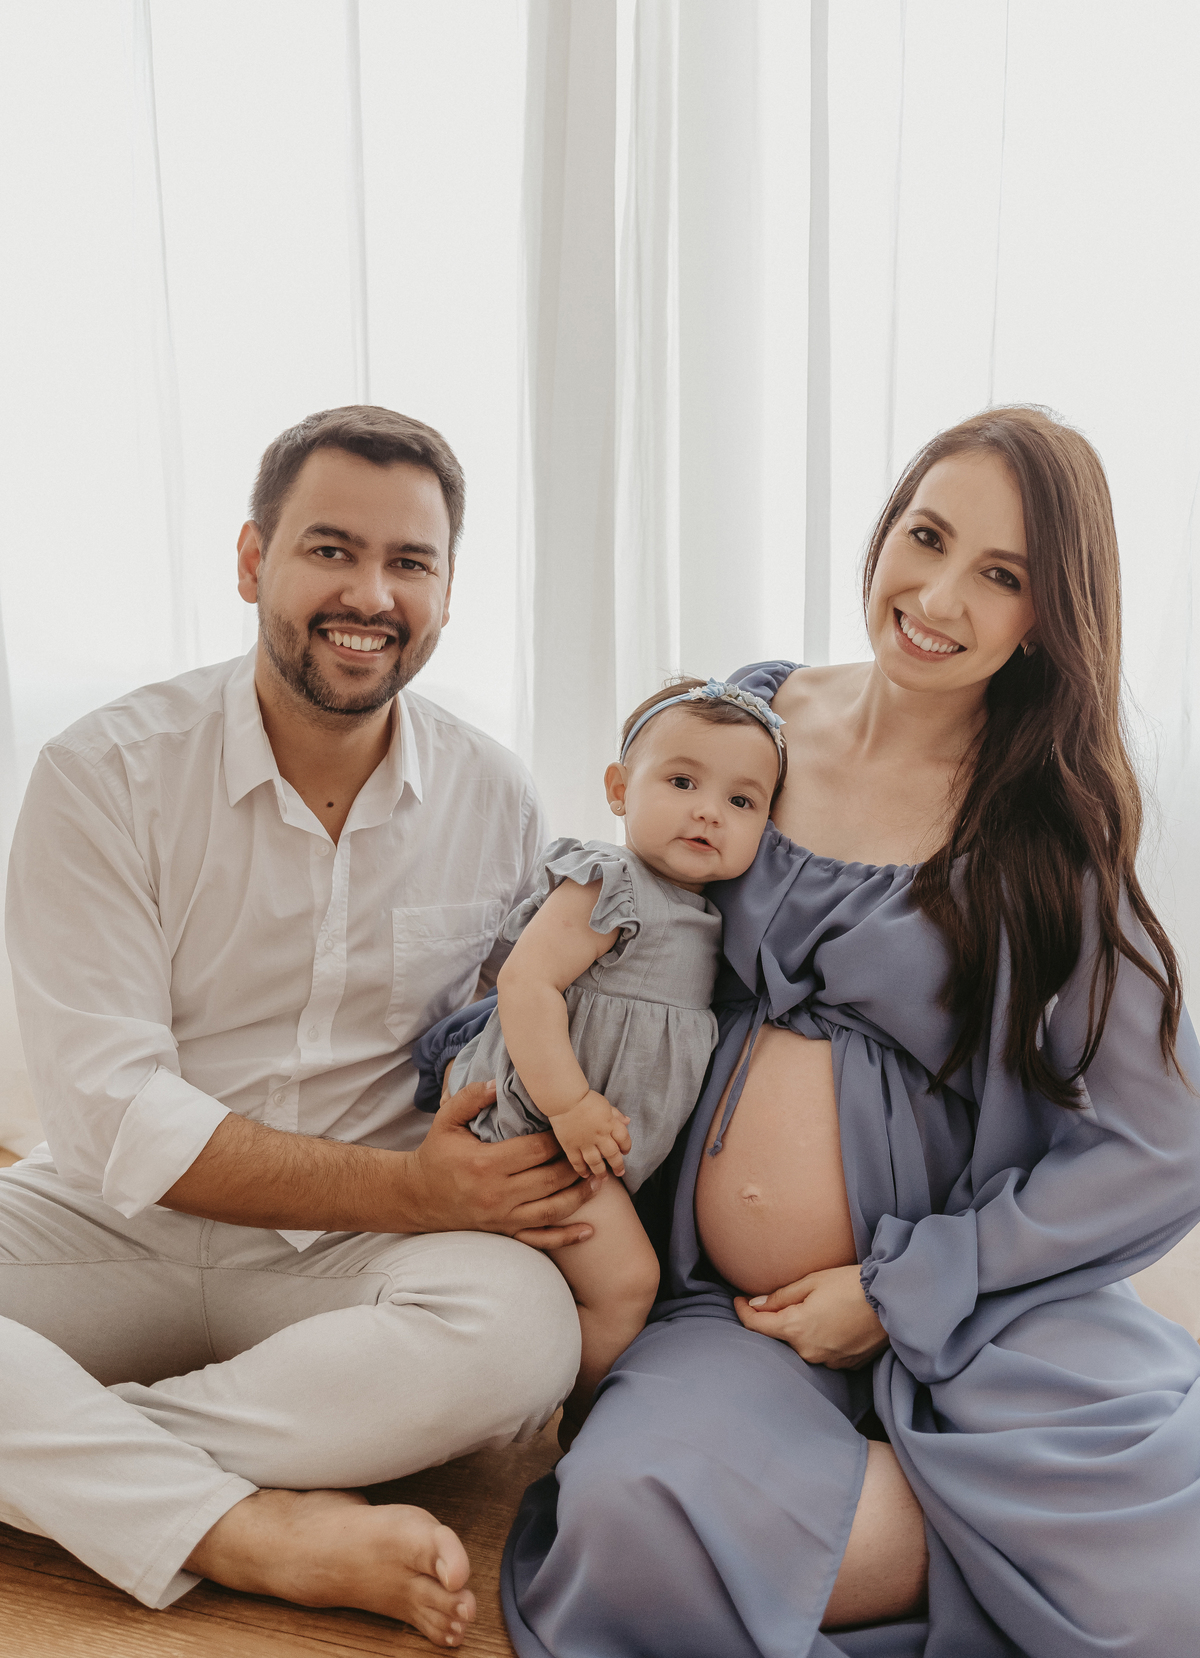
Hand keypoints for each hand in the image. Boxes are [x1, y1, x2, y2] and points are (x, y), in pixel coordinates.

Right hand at [405, 1078, 601, 1248]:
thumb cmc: (435, 1155)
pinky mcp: (504, 1233)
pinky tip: (589, 1230)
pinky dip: (566, 1237)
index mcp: (486, 1164)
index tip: (574, 1127)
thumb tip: (497, 1083)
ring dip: (580, 1195)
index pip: (535, 1150)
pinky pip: (540, 1240)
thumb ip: (470, 1098)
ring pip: (552, 1209)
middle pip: (550, 1179)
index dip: (559, 1139)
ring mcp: (502, 1217)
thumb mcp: (445, 1120)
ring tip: (601, 1180)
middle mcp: (497, 1194)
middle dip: (576, 1164)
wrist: (417, 1197)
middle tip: (595, 1150)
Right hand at [549, 1090, 632, 1177]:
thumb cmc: (585, 1098)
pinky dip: (581, 1170)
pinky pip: (577, 1162)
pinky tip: (585, 1174)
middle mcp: (600, 1135)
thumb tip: (628, 1121)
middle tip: (619, 1172)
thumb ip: (616, 1114)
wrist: (564, 1098)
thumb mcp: (605, 1104)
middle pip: (612, 1154)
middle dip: (618, 1165)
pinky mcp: (570, 1146)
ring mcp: (585, 1142)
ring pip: (596, 1162)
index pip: (623, 1139)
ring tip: (603, 1178)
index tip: (625, 1152)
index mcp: (610, 1123)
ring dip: (600, 1172)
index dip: (626, 1147)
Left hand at [734, 1265, 889, 1369]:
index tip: (737, 1300)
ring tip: (816, 1307)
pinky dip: (820, 1338)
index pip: (756, 1326)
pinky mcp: (845, 1365)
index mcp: (796, 1328)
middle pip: (780, 1336)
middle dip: (775, 1319)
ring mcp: (828, 1361)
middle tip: (778, 1298)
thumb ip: (780, 1297)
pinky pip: (822, 1352)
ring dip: (800, 1330)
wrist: (891, 1300)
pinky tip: (832, 1321)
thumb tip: (755, 1304)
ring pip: (801, 1345)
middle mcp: (808, 1351)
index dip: (742, 1311)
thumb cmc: (850, 1285)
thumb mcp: (811, 1282)